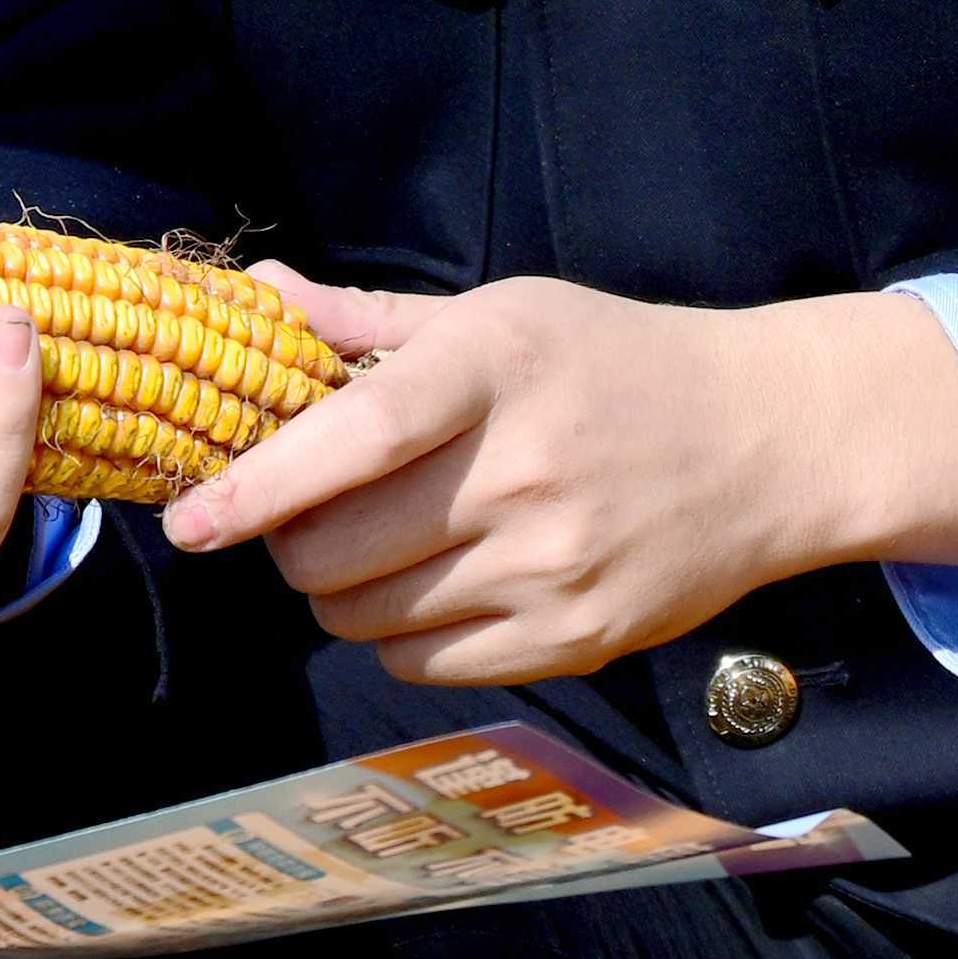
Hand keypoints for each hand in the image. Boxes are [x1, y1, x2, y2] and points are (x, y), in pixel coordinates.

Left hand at [154, 273, 957, 689]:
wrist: (767, 442)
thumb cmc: (613, 364)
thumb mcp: (503, 313)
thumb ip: (371, 320)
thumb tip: (258, 294)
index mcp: (495, 367)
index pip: (352, 437)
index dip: (258, 487)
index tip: (190, 524)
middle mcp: (523, 472)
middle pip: (335, 551)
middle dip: (291, 543)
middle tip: (310, 516)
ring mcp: (552, 567)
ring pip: (366, 618)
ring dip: (342, 592)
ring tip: (383, 544)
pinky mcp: (574, 639)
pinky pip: (421, 664)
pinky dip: (400, 635)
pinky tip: (438, 585)